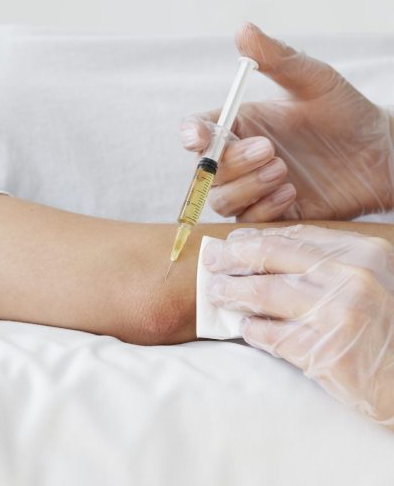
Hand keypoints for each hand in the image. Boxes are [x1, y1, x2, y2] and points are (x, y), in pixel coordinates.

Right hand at [180, 22, 393, 221]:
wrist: (383, 154)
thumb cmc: (347, 112)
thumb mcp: (314, 80)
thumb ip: (278, 58)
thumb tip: (244, 29)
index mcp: (241, 122)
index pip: (198, 130)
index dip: (191, 135)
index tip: (198, 138)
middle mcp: (241, 156)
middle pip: (207, 169)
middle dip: (232, 162)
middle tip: (270, 151)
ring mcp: (255, 187)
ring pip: (222, 198)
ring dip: (247, 187)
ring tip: (284, 171)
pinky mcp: (274, 213)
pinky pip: (248, 221)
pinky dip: (263, 209)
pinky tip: (292, 192)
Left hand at [203, 224, 393, 429]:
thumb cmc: (378, 325)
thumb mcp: (362, 280)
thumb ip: (319, 260)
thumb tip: (253, 245)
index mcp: (361, 253)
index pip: (292, 237)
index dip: (253, 239)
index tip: (231, 243)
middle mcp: (350, 278)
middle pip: (269, 257)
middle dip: (231, 257)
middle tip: (210, 261)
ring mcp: (336, 315)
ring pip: (262, 293)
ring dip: (231, 292)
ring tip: (217, 293)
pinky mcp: (323, 352)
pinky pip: (270, 334)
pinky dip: (251, 329)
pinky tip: (246, 327)